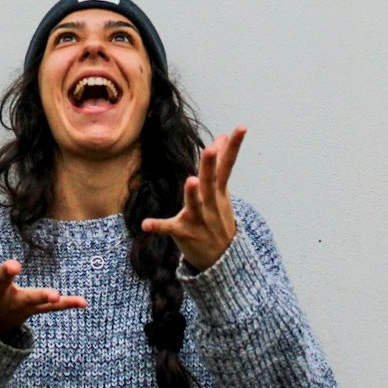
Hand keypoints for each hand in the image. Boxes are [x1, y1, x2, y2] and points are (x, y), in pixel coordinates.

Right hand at [0, 207, 86, 339]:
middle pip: (2, 284)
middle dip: (7, 275)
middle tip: (14, 266)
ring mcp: (14, 304)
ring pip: (29, 300)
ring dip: (41, 296)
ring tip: (54, 293)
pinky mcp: (29, 311)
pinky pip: (49, 310)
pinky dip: (65, 305)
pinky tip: (83, 301)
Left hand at [141, 126, 245, 270]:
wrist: (222, 259)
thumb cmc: (218, 218)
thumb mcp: (222, 192)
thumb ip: (219, 165)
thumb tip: (222, 136)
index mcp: (219, 192)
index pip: (228, 165)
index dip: (233, 147)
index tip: (241, 128)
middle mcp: (210, 204)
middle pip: (211, 181)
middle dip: (210, 165)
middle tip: (211, 149)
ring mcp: (198, 219)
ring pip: (194, 204)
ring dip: (192, 193)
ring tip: (191, 180)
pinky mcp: (184, 233)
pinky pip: (169, 229)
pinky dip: (157, 226)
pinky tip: (146, 224)